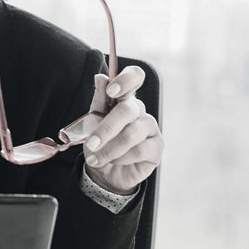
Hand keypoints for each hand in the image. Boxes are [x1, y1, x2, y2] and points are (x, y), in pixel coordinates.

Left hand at [82, 65, 163, 194]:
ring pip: (131, 134)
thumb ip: (98, 101)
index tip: (111, 91)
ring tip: (96, 158)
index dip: (126, 80)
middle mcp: (140, 110)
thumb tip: (101, 78)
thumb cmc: (100, 143)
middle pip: (128, 110)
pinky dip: (120, 157)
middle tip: (91, 143)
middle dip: (106, 129)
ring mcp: (151, 127)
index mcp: (124, 98)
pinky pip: (138, 150)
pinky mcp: (157, 146)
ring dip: (109, 149)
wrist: (104, 171)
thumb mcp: (92, 122)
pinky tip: (113, 161)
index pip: (135, 77)